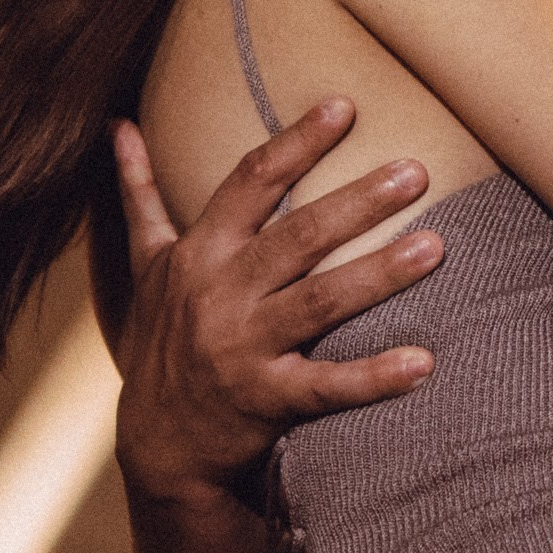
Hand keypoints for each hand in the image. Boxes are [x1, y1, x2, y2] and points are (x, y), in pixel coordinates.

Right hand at [108, 100, 441, 505]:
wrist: (156, 445)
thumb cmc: (164, 338)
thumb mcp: (145, 264)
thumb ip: (139, 193)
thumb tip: (117, 124)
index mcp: (199, 253)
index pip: (250, 183)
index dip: (296, 144)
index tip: (343, 107)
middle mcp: (219, 294)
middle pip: (296, 238)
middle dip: (356, 203)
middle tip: (416, 172)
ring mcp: (242, 349)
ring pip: (319, 304)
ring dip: (378, 274)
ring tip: (436, 247)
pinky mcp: (266, 402)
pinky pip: (327, 388)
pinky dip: (375, 378)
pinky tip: (424, 362)